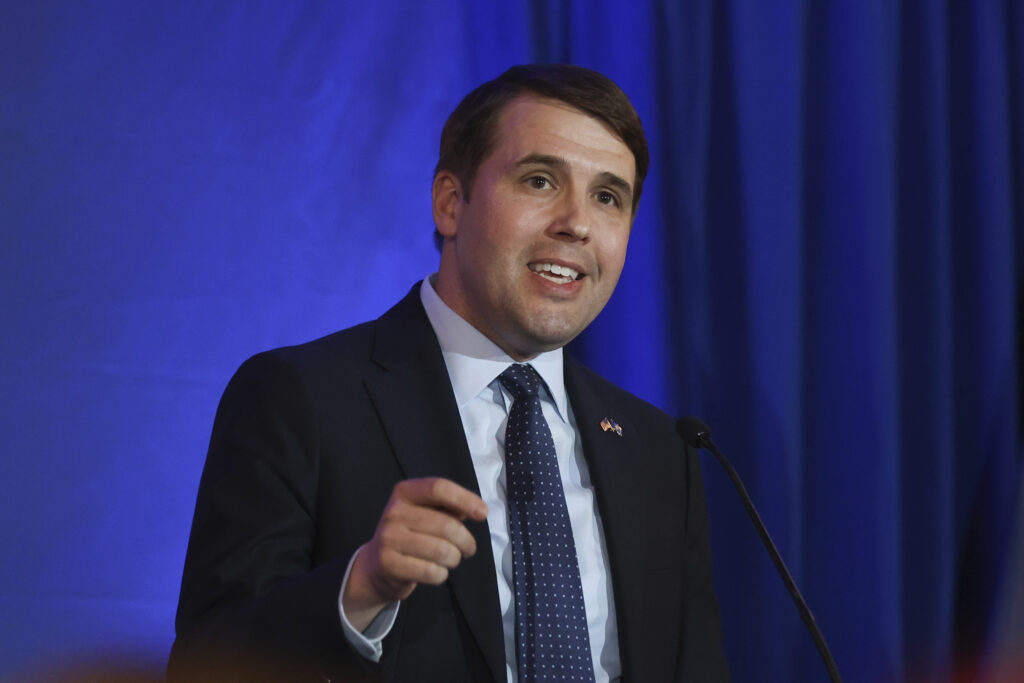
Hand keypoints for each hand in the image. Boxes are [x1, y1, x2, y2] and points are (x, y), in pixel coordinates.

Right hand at [342, 477, 487, 630]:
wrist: (376, 565)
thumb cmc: (411, 535)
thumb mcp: (425, 513)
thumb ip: (449, 508)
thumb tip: (477, 509)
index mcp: (404, 492)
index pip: (438, 488)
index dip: (464, 499)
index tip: (483, 513)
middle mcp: (393, 512)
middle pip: (446, 524)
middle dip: (466, 541)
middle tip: (469, 548)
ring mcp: (388, 538)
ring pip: (441, 550)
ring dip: (455, 558)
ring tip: (452, 559)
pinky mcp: (388, 564)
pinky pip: (430, 571)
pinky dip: (441, 574)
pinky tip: (436, 571)